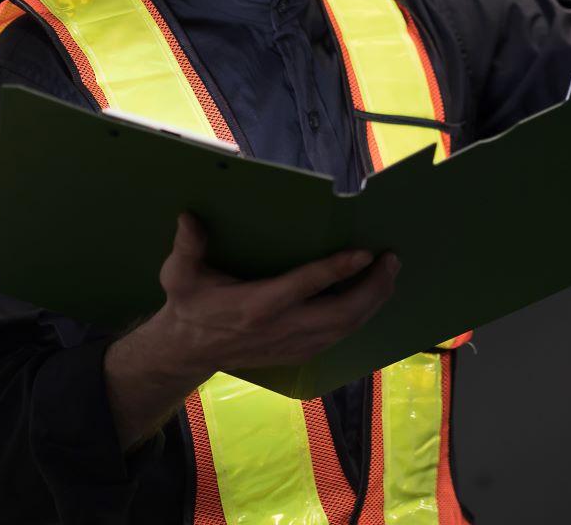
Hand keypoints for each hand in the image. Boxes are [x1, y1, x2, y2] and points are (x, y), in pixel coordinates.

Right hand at [151, 214, 397, 377]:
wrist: (188, 352)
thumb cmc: (190, 306)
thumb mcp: (178, 276)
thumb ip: (187, 247)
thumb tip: (189, 216)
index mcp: (256, 306)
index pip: (305, 286)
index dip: (337, 269)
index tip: (364, 252)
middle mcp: (280, 328)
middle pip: (340, 313)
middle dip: (372, 288)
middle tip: (391, 261)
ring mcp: (293, 346)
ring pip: (345, 328)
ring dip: (373, 301)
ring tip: (390, 273)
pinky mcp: (299, 354)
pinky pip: (339, 337)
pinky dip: (361, 317)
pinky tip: (373, 296)